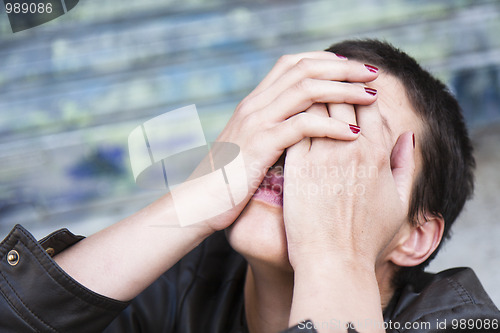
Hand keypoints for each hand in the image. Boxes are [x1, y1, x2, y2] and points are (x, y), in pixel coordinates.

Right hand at [204, 53, 378, 231]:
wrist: (200, 202)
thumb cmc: (230, 180)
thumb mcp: (250, 146)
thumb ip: (272, 129)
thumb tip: (302, 126)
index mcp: (254, 102)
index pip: (292, 63)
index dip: (325, 60)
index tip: (352, 67)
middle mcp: (255, 104)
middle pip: (305, 69)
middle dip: (343, 68)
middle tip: (373, 74)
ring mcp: (256, 122)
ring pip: (307, 90)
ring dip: (344, 90)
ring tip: (371, 96)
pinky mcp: (260, 144)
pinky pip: (302, 125)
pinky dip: (332, 125)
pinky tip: (354, 134)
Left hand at [283, 100, 415, 270]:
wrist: (334, 261)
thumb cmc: (367, 237)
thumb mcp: (399, 201)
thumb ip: (405, 165)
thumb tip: (409, 137)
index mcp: (378, 153)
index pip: (369, 105)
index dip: (358, 91)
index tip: (348, 88)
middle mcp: (352, 148)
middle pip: (343, 99)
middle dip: (335, 85)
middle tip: (323, 81)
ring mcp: (323, 155)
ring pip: (317, 107)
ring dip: (312, 95)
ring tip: (304, 91)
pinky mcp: (297, 166)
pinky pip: (295, 127)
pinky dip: (293, 115)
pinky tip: (288, 111)